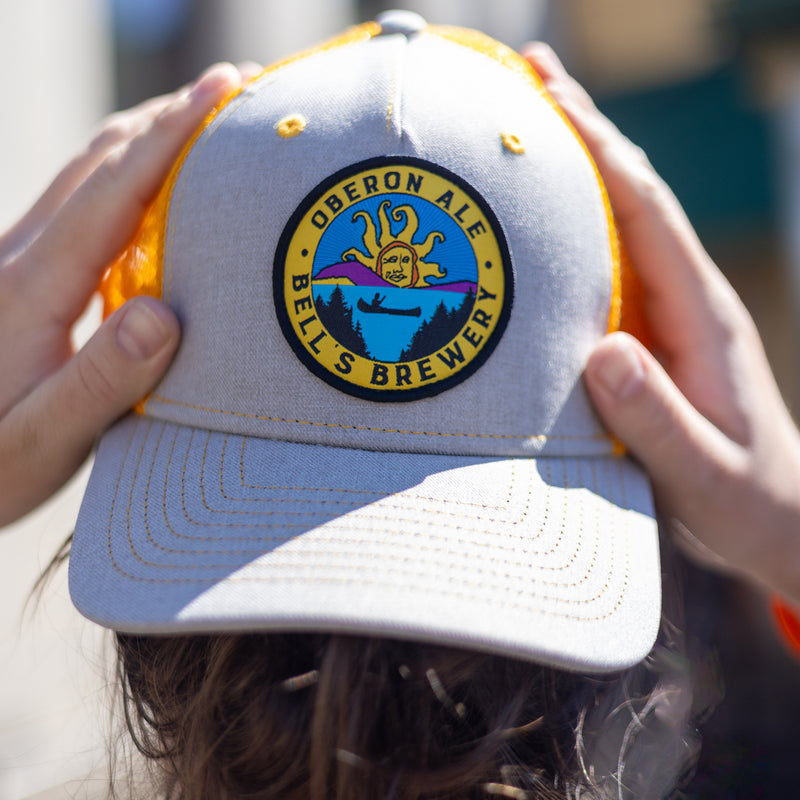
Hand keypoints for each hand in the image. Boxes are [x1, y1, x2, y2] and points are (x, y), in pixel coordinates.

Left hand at [0, 62, 259, 527]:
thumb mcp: (41, 442)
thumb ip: (101, 382)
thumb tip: (165, 315)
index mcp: (27, 289)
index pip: (111, 192)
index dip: (170, 136)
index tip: (224, 88)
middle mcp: (17, 259)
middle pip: (98, 163)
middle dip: (169, 117)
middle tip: (237, 92)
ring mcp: (15, 262)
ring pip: (87, 176)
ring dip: (149, 139)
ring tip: (209, 126)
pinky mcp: (21, 276)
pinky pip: (84, 207)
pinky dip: (132, 177)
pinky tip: (162, 192)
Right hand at [524, 44, 799, 603]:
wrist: (780, 518)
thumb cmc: (746, 500)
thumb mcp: (704, 474)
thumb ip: (658, 421)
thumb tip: (604, 353)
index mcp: (703, 317)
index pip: (649, 215)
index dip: (600, 154)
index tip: (551, 101)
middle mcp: (686, 299)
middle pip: (633, 195)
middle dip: (584, 132)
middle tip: (527, 75)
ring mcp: (667, 312)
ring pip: (619, 221)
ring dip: (575, 167)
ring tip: (522, 121)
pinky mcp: (649, 332)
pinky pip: (607, 263)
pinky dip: (573, 224)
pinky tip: (537, 215)